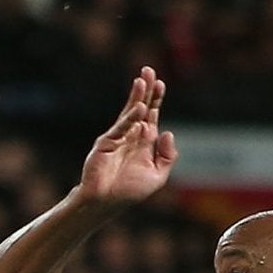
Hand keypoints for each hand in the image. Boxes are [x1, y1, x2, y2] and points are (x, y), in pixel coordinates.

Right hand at [76, 67, 174, 206]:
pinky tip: (139, 108)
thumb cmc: (129, 192)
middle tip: (149, 70)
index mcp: (144, 142)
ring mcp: (117, 138)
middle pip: (140, 107)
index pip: (151, 115)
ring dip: (136, 96)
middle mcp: (131, 136)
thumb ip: (167, 156)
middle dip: (146, 90)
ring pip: (129, 113)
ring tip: (142, 80)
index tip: (160, 83)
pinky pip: (120, 128)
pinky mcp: (106, 143)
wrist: (105, 202)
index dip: (156, 99)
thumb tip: (168, 131)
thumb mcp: (157, 176)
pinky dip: (130, 119)